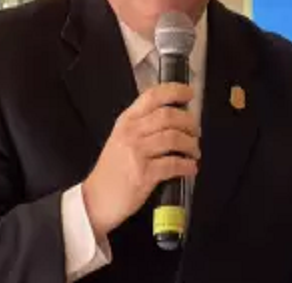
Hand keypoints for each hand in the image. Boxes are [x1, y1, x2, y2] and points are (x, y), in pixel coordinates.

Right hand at [82, 82, 198, 238]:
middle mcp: (131, 133)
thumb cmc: (111, 171)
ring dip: (191, 144)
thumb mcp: (120, 139)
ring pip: (174, 138)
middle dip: (188, 122)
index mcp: (126, 121)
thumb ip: (142, 125)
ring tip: (194, 151)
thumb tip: (174, 117)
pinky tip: (190, 167)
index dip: (174, 91)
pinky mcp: (144, 174)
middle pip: (168, 116)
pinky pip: (174, 164)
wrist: (95, 200)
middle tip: (195, 130)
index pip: (152, 97)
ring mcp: (137, 153)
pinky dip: (187, 165)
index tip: (189, 93)